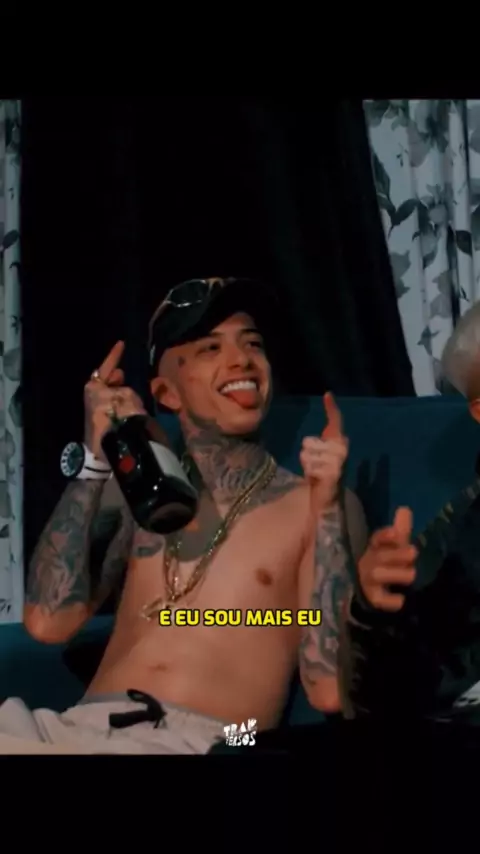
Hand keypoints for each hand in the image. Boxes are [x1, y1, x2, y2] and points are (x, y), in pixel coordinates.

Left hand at [84, 341, 146, 459]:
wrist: (108, 450)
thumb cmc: (115, 418)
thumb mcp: (127, 397)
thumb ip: (127, 390)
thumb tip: (126, 395)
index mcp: (93, 388)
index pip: (106, 367)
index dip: (115, 355)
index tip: (121, 344)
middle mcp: (92, 398)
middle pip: (107, 383)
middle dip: (116, 378)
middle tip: (124, 373)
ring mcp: (96, 412)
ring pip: (112, 396)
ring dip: (121, 393)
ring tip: (132, 392)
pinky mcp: (103, 425)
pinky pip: (115, 409)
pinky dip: (123, 405)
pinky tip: (133, 408)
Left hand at [300, 392, 348, 510]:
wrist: (327, 497)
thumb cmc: (322, 470)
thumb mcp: (319, 449)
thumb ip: (323, 432)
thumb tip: (327, 398)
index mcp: (339, 441)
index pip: (335, 420)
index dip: (331, 408)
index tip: (327, 395)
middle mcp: (341, 449)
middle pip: (308, 442)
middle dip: (306, 455)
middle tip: (315, 466)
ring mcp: (338, 462)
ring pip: (306, 455)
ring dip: (307, 466)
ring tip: (316, 473)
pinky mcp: (333, 474)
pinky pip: (311, 468)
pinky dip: (311, 475)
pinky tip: (317, 480)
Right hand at [357, 507, 416, 611]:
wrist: (368, 588)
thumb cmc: (384, 561)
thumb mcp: (393, 546)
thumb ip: (400, 530)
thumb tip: (405, 508)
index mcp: (374, 547)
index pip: (376, 539)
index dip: (385, 536)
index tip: (396, 533)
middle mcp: (369, 561)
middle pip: (379, 556)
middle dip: (396, 554)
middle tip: (413, 552)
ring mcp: (369, 580)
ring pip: (377, 575)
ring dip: (395, 573)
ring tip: (411, 574)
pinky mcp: (372, 597)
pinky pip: (378, 599)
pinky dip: (389, 601)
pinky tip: (401, 600)